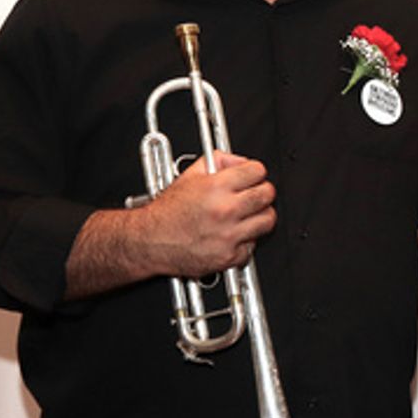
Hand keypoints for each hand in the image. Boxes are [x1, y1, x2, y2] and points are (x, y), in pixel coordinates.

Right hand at [137, 151, 276, 277]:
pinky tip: (233, 234)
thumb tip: (238, 160)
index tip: (253, 176)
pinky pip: (253, 245)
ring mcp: (229, 234)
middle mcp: (225, 210)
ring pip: (268, 220)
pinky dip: (246, 241)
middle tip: (254, 194)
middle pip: (267, 194)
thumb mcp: (189, 175)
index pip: (257, 171)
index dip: (255, 172)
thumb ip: (218, 160)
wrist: (149, 241)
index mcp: (216, 187)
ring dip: (260, 216)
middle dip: (263, 191)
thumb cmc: (167, 212)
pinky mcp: (229, 256)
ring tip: (247, 215)